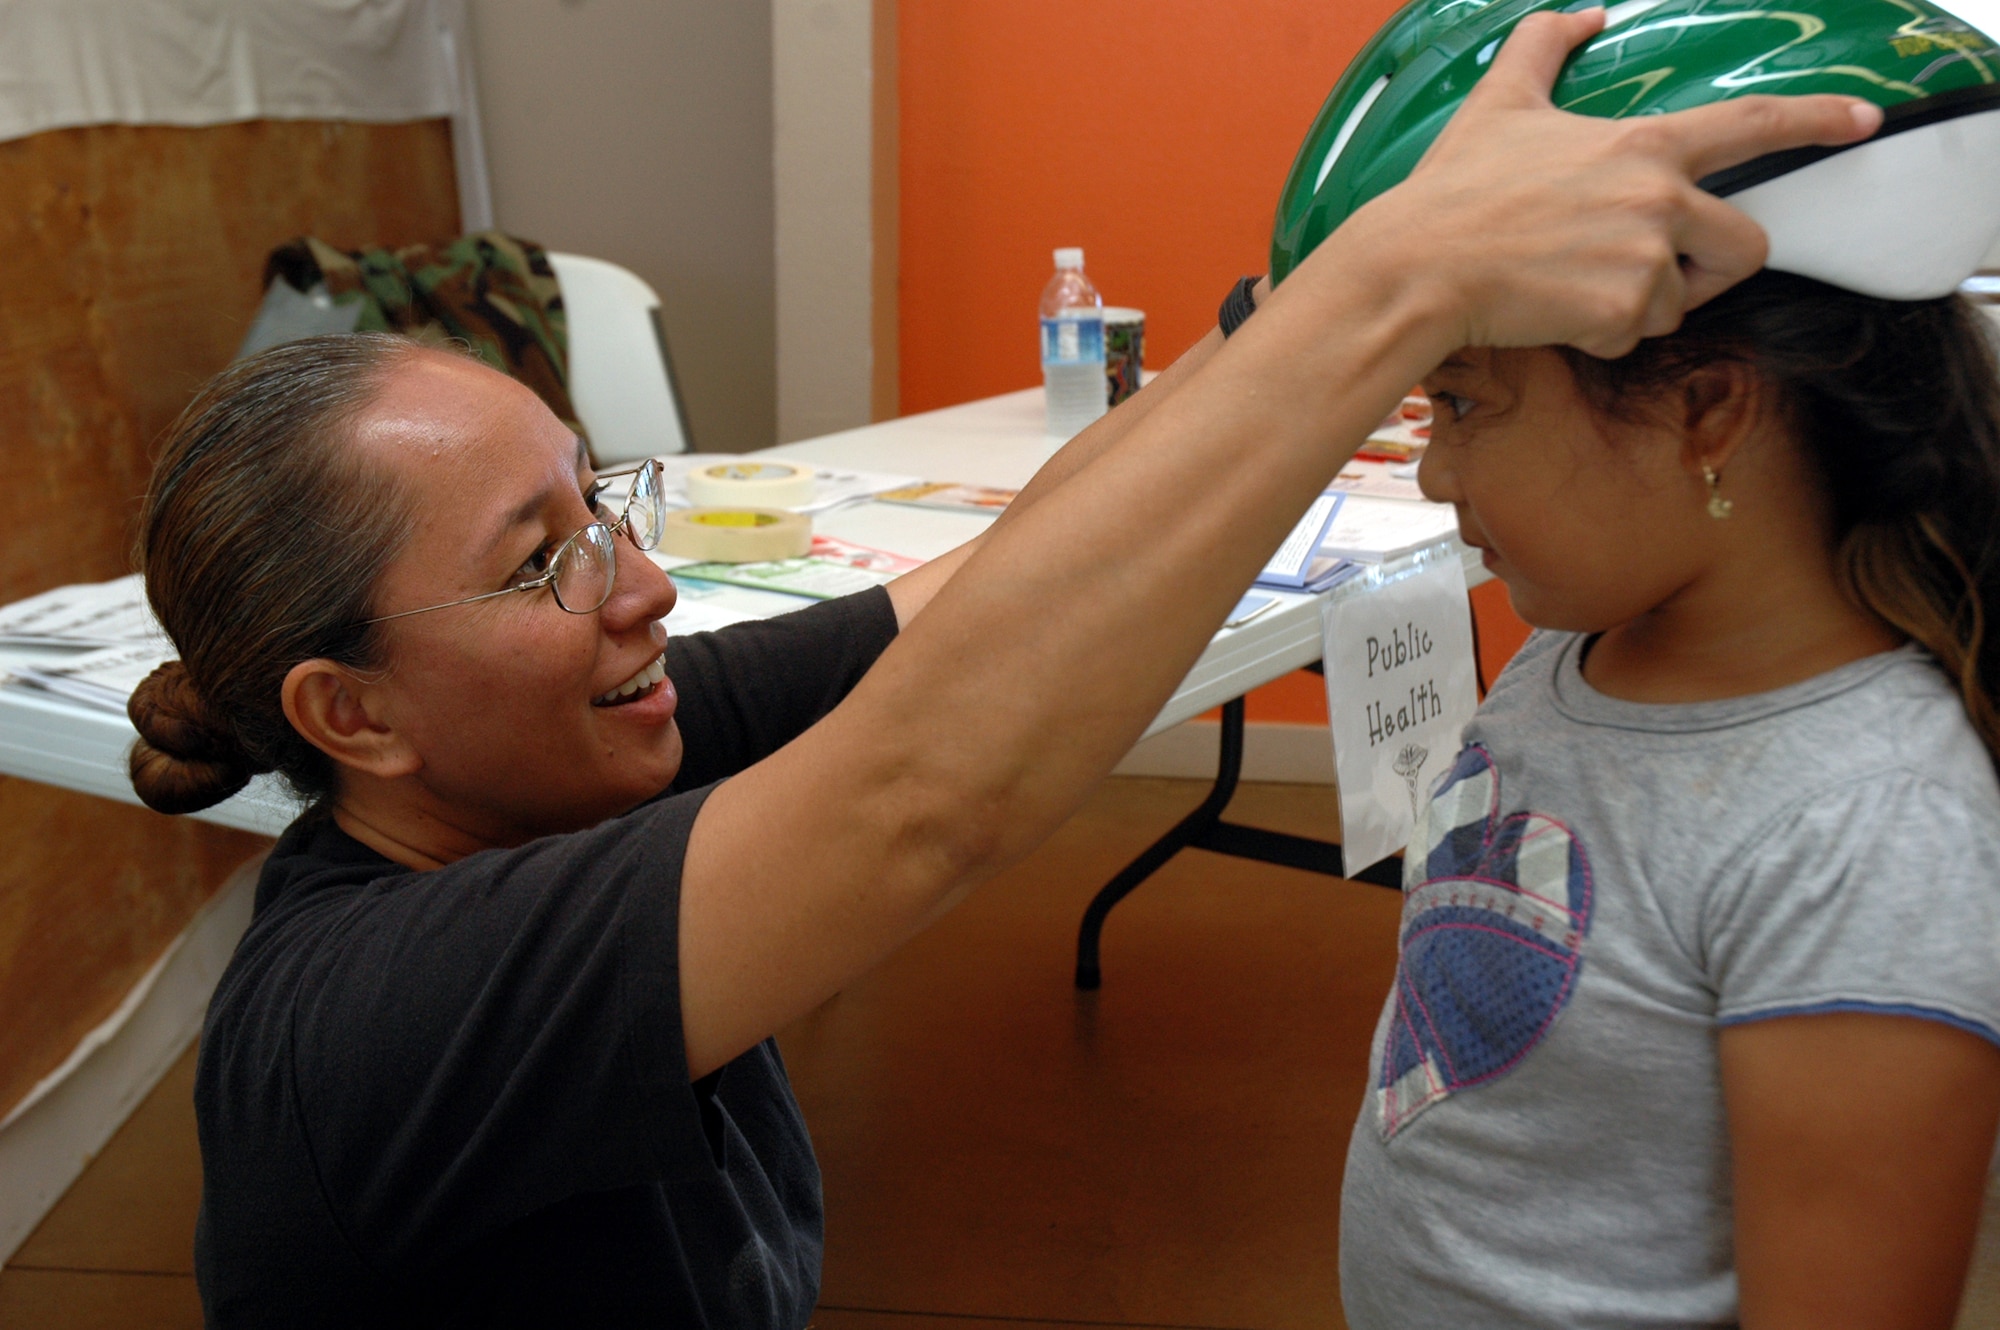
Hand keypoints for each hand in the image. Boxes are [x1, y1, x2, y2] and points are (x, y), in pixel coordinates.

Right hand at [1322, 8, 1882, 357]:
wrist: (1417, 264)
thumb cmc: (1451, 189)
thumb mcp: (1499, 103)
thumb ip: (1544, 47)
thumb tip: (1580, 17)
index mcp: (1643, 145)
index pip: (1752, 123)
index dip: (1816, 118)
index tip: (1864, 121)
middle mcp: (1658, 198)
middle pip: (1744, 244)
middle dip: (1708, 269)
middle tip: (1646, 270)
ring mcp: (1644, 258)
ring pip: (1679, 302)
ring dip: (1636, 305)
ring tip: (1571, 283)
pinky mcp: (1620, 313)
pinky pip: (1633, 338)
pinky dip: (1595, 335)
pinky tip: (1550, 309)